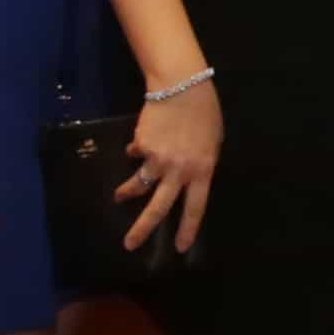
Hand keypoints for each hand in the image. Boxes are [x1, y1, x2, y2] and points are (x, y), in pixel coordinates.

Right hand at [116, 82, 220, 252]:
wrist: (182, 86)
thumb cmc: (205, 113)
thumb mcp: (213, 142)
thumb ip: (200, 163)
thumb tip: (181, 176)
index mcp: (202, 171)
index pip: (195, 208)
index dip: (188, 229)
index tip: (180, 248)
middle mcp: (179, 171)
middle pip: (159, 208)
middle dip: (143, 229)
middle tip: (130, 245)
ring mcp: (158, 159)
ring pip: (138, 185)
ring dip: (127, 193)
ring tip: (120, 197)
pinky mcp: (142, 145)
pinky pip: (137, 154)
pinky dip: (137, 151)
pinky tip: (141, 143)